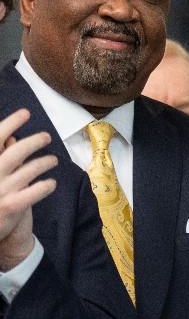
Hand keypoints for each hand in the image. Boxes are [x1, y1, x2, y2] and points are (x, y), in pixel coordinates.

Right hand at [0, 109, 57, 270]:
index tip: (25, 112)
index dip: (11, 122)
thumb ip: (0, 157)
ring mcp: (2, 189)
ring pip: (31, 169)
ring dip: (45, 162)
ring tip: (52, 160)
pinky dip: (47, 185)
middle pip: (18, 150)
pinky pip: (37, 190)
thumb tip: (10, 139)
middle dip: (35, 141)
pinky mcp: (12, 205)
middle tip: (46, 136)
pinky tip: (51, 183)